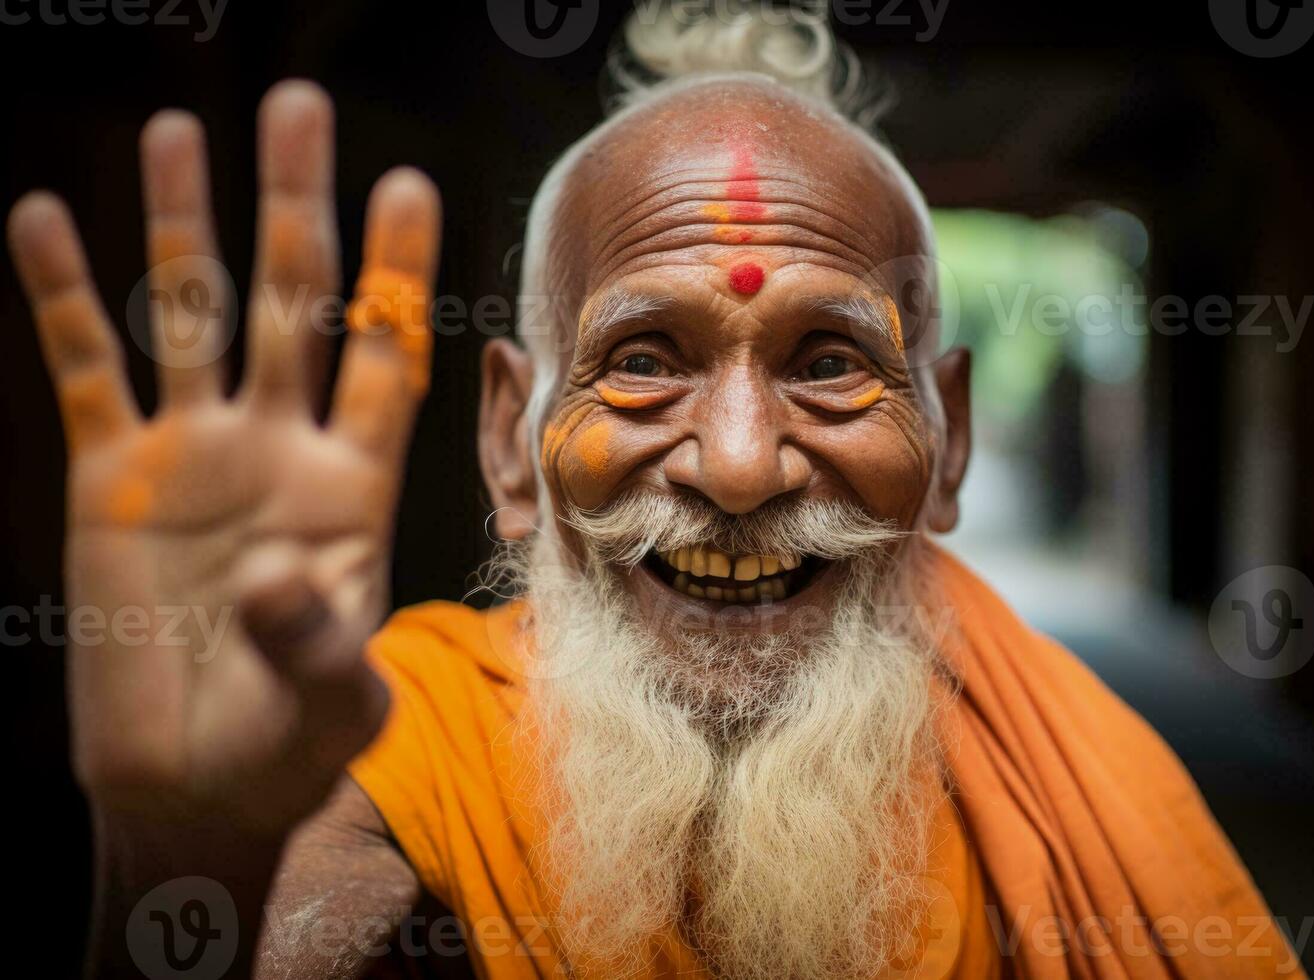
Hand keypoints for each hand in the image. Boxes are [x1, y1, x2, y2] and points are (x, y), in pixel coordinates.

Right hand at [7, 80, 440, 840]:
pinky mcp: (110, 480)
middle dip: (295, 204)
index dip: (395, 272)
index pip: (385, 355)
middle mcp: (280, 445)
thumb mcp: (332, 704)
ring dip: (183, 222)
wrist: (195, 783)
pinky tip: (46, 217)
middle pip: (292, 301)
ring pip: (189, 313)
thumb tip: (283, 576)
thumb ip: (317, 642)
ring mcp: (194, 455)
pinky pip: (87, 370)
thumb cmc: (292, 743)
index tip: (407, 183)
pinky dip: (65, 296)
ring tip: (178, 124)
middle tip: (299, 104)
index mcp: (357, 485)